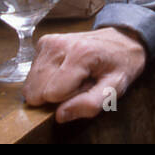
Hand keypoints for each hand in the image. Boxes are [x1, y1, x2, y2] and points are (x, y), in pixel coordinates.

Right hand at [23, 27, 147, 122]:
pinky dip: (46, 77)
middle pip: (36, 91)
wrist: (123, 39)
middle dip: (55, 94)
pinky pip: (32, 74)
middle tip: (80, 82)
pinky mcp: (44, 42)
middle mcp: (60, 44)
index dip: (68, 98)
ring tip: (74, 76)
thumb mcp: (115, 88)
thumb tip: (60, 115)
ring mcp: (50, 42)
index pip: (52, 95)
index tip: (86, 87)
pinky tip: (66, 69)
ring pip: (31, 85)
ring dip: (50, 86)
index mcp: (80, 54)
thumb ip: (90, 104)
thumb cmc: (120, 64)